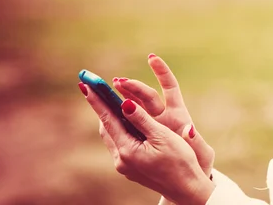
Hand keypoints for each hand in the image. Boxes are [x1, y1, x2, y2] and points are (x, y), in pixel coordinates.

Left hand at [80, 83, 214, 204]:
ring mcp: (125, 165)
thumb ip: (142, 120)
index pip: (108, 119)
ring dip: (109, 117)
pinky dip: (119, 127)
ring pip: (112, 135)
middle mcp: (122, 159)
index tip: (86, 84)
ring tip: (105, 99)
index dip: (97, 100)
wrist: (187, 188)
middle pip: (106, 127)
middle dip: (100, 106)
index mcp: (128, 150)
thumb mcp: (162, 136)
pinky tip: (122, 120)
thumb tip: (125, 103)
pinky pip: (120, 142)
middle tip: (93, 87)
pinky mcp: (131, 167)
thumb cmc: (180, 161)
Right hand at [112, 54, 213, 176]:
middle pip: (147, 96)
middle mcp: (163, 116)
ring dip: (122, 96)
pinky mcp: (141, 137)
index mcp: (179, 115)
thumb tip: (188, 129)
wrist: (187, 177)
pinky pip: (127, 122)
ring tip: (109, 87)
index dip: (162, 72)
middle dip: (133, 86)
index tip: (152, 57)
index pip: (170, 87)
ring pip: (134, 106)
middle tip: (117, 81)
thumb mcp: (201, 152)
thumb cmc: (198, 162)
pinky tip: (105, 110)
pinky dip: (118, 114)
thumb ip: (195, 141)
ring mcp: (151, 125)